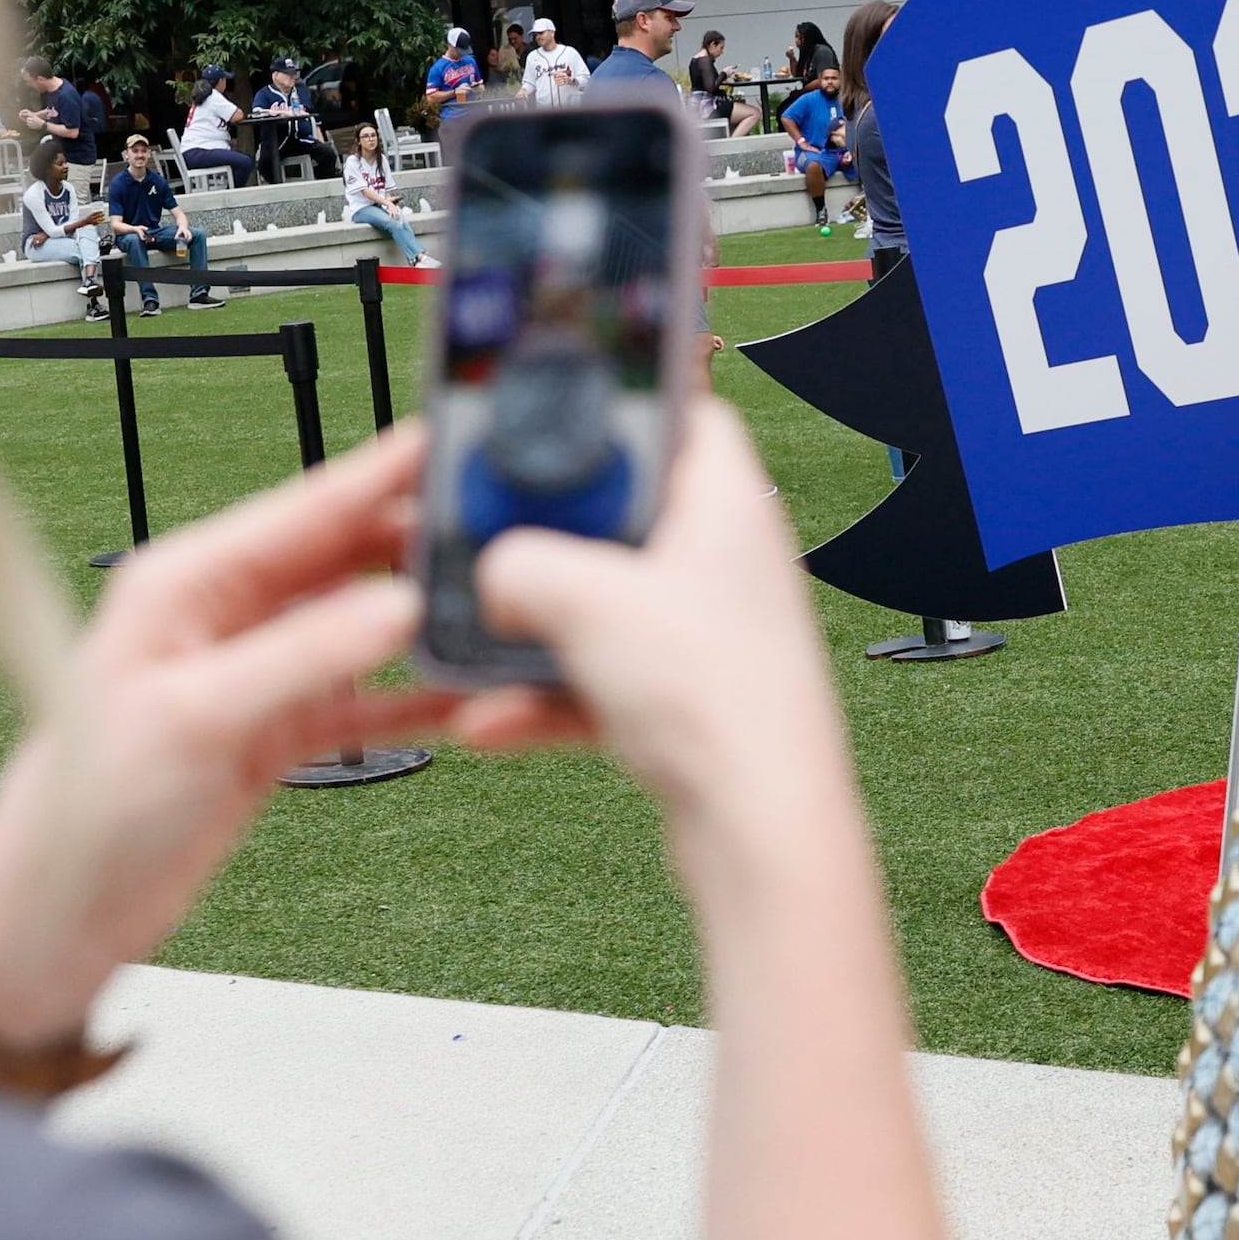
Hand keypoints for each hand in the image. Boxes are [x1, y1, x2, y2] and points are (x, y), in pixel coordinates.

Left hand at [0, 427, 453, 1047]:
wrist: (63, 913)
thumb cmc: (88, 808)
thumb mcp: (197, 719)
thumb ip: (300, 657)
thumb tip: (397, 608)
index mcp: (186, 582)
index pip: (303, 510)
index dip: (378, 473)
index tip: (448, 438)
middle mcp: (223, 614)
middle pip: (341, 557)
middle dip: (415, 541)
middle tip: (501, 525)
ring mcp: (253, 673)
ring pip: (358, 626)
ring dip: (420, 620)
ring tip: (497, 603)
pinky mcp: (272, 733)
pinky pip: (360, 699)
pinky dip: (410, 698)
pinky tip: (465, 694)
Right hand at [459, 397, 848, 883]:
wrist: (759, 829)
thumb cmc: (716, 698)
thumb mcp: (586, 599)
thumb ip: (520, 562)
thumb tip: (494, 571)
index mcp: (728, 505)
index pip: (689, 418)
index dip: (624, 410)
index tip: (559, 421)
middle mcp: (728, 564)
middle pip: (626, 520)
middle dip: (552, 538)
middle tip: (494, 540)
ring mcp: (711, 637)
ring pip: (607, 609)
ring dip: (537, 630)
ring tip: (479, 640)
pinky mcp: (692, 704)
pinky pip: (604, 684)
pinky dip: (549, 700)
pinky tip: (490, 722)